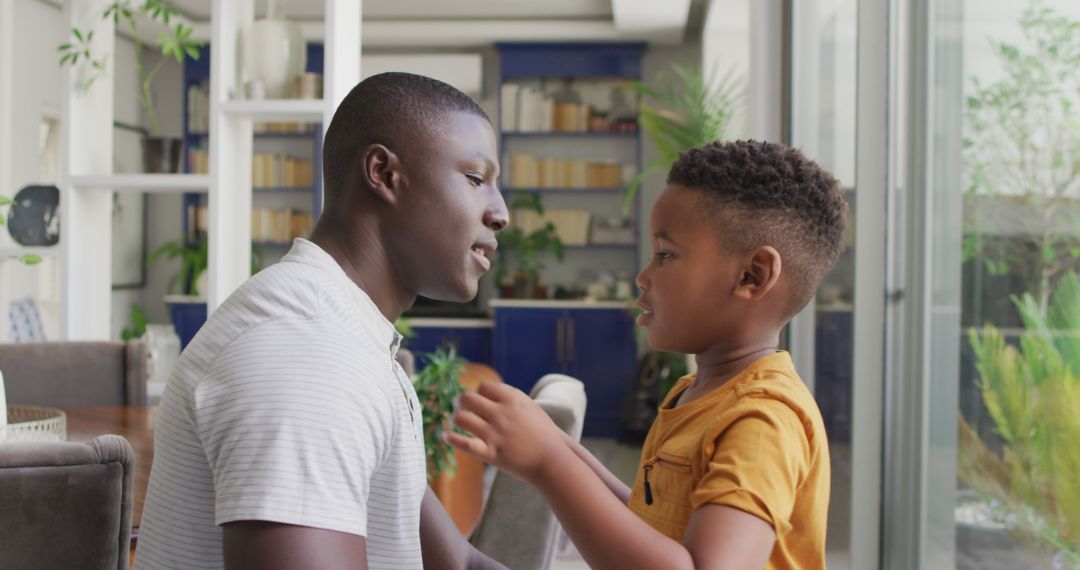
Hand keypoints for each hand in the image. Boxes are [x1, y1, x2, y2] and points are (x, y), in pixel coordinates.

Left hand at [445, 382, 568, 482]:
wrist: (552, 461)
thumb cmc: (544, 434)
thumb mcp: (531, 408)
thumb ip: (511, 398)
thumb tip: (490, 390)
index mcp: (513, 399)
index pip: (483, 386)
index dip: (479, 392)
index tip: (480, 400)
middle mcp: (501, 413)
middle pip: (467, 398)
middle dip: (462, 402)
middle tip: (465, 409)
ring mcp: (495, 433)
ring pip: (461, 418)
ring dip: (457, 419)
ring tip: (459, 423)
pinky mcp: (491, 453)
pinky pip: (464, 443)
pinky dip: (451, 438)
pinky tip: (445, 436)